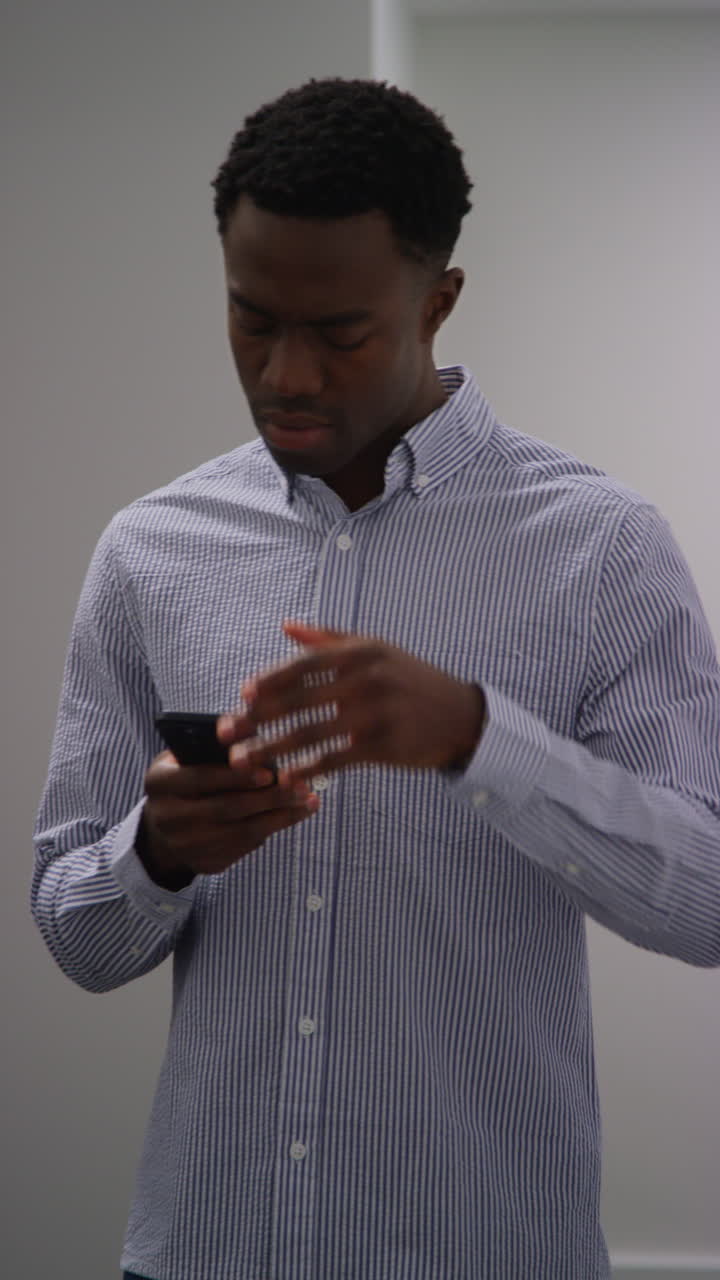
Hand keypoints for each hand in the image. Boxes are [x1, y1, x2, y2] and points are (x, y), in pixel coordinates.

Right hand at [139, 745, 319, 886]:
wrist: (162, 828)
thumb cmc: (184, 779)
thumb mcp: (186, 757)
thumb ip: (213, 749)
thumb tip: (257, 737)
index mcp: (159, 783)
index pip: (200, 778)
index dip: (236, 776)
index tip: (269, 771)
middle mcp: (166, 818)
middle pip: (226, 809)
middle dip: (268, 797)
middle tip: (301, 786)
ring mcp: (185, 846)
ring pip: (241, 833)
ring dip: (280, 816)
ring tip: (308, 800)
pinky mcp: (204, 864)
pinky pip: (245, 848)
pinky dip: (273, 829)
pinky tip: (296, 814)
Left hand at [218, 622, 485, 784]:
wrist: (460, 716)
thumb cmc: (411, 680)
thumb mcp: (377, 650)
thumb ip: (329, 639)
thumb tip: (286, 626)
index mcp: (359, 652)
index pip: (304, 664)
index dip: (270, 679)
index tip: (243, 694)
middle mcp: (365, 679)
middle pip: (299, 699)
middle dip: (257, 717)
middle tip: (227, 731)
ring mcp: (374, 713)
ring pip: (310, 732)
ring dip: (271, 747)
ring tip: (243, 761)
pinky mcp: (382, 745)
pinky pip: (335, 758)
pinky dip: (307, 768)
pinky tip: (285, 778)